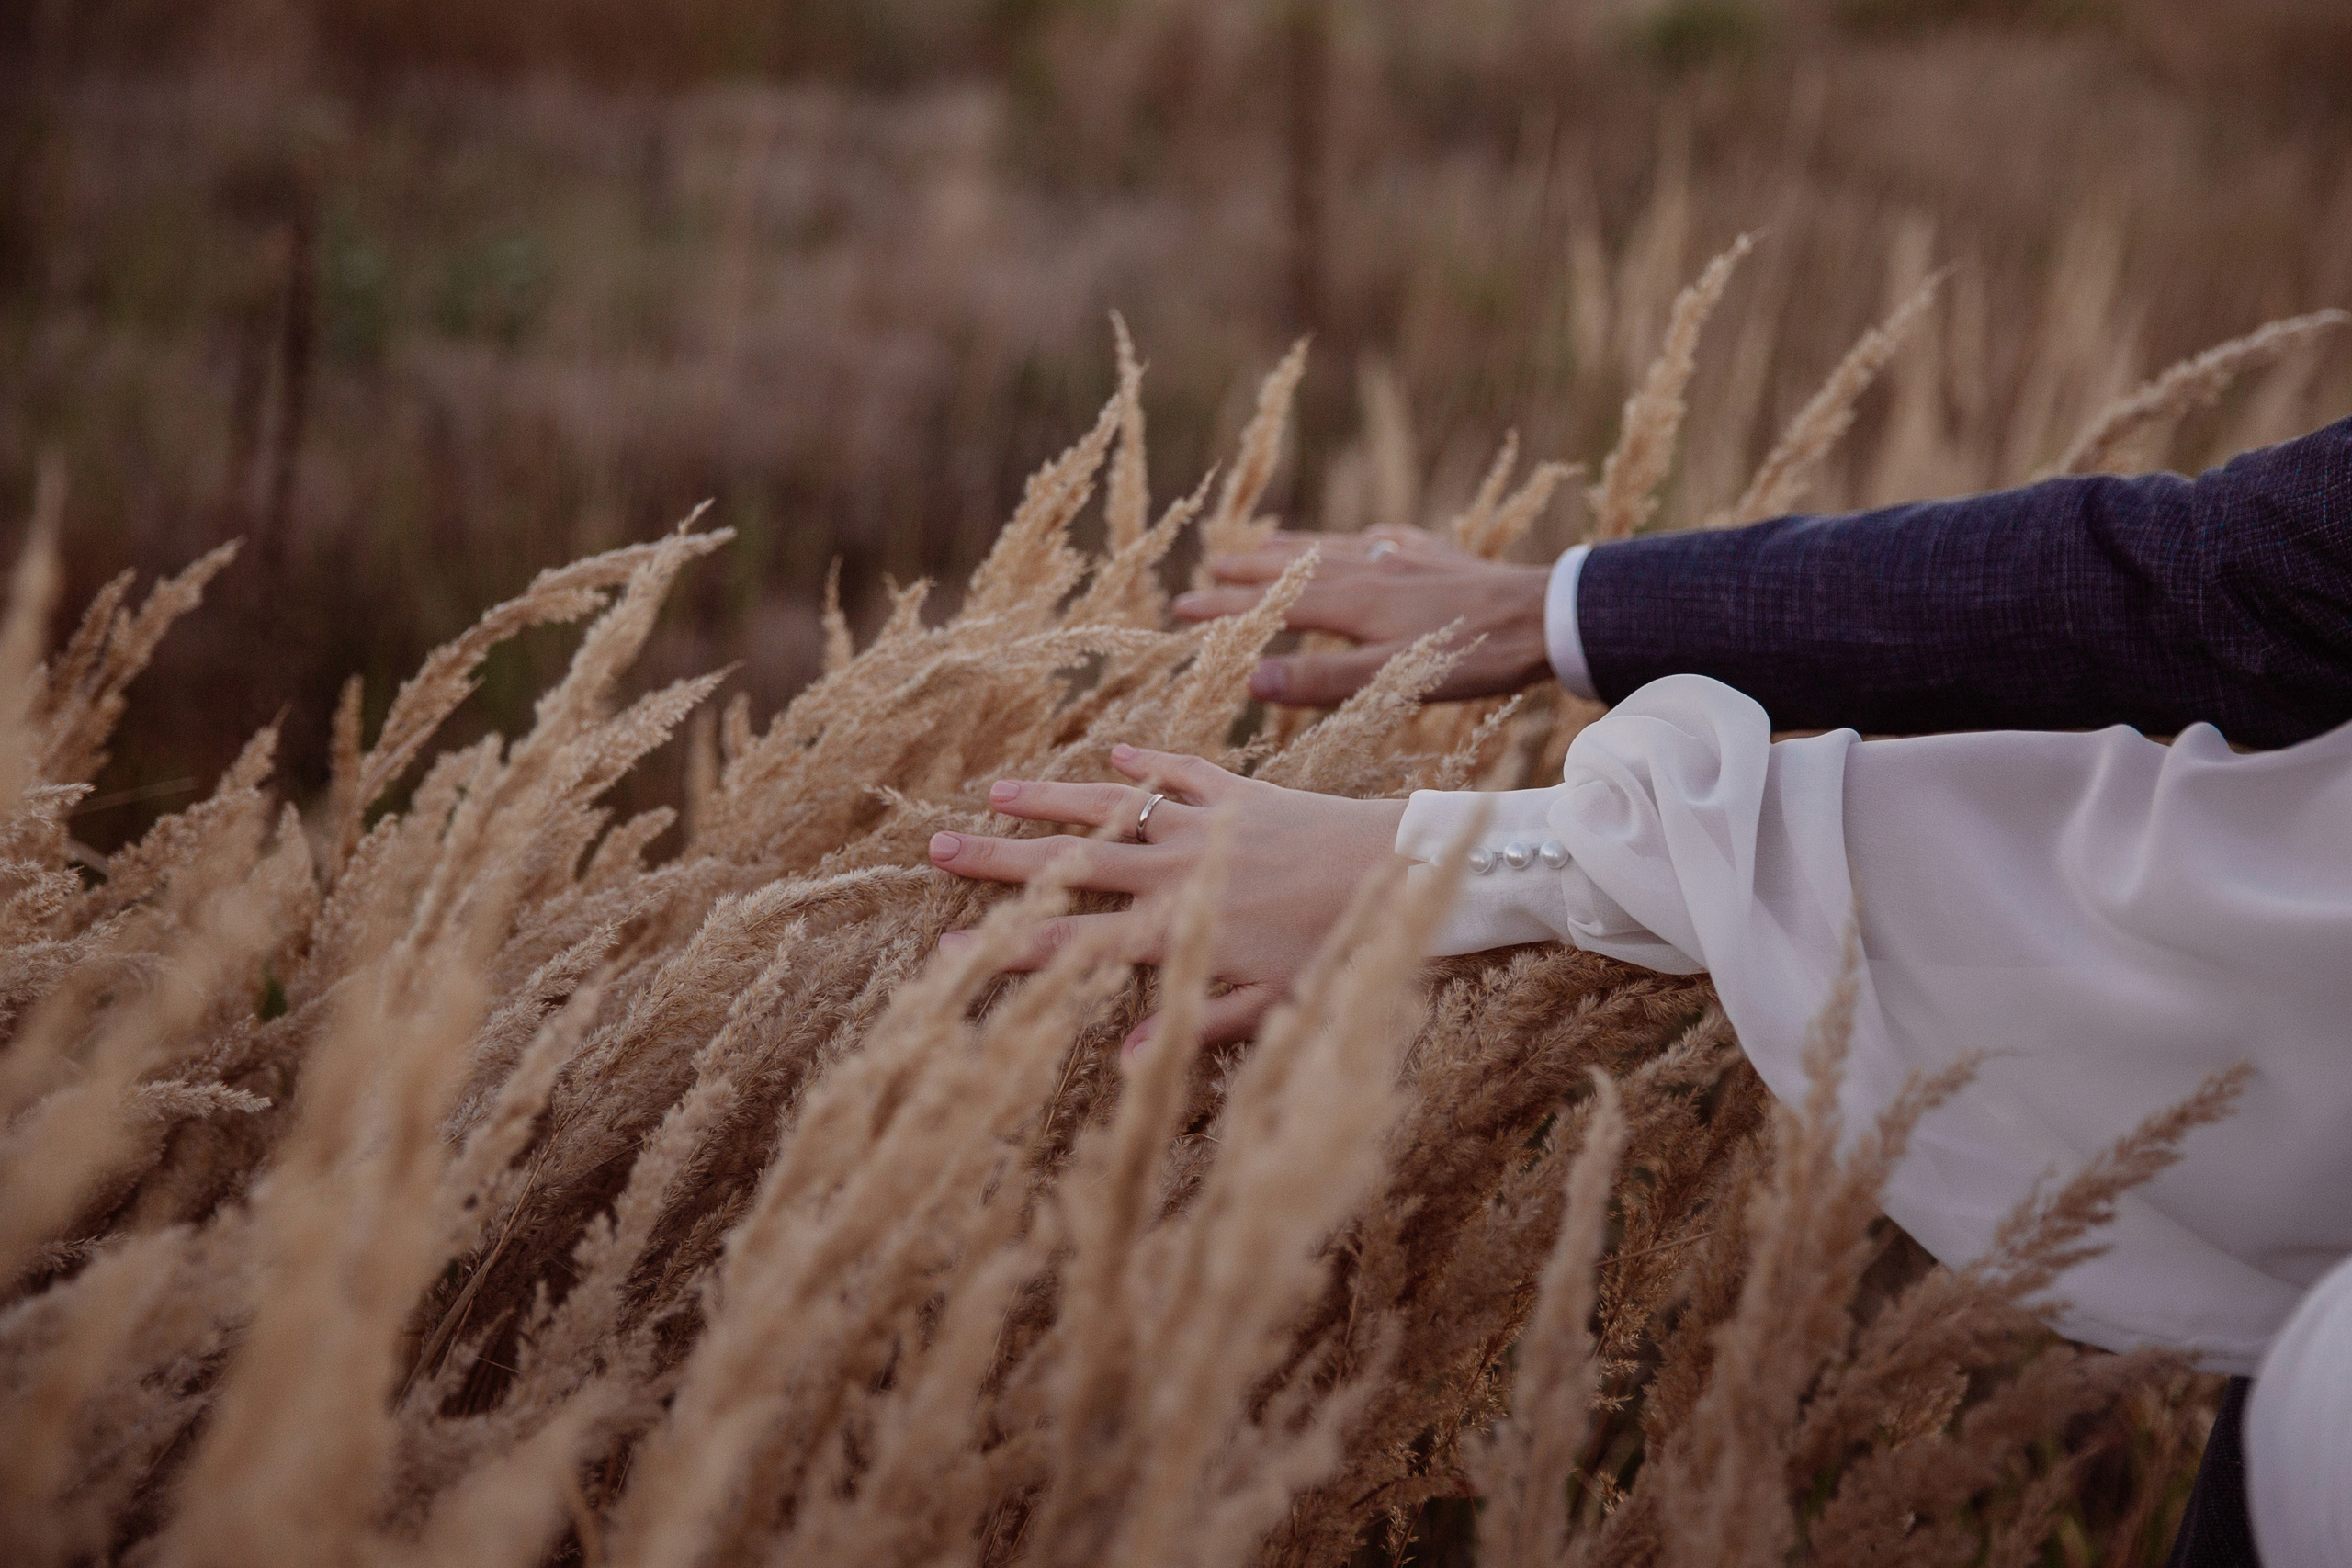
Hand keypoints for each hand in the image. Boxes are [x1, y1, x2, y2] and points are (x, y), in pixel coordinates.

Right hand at [928, 744, 1408, 1049]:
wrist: (1400, 868)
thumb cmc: (1340, 946)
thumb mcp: (1271, 1002)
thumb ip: (1197, 1023)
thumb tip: (1129, 1061)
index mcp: (1178, 926)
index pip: (1076, 941)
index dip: (1009, 948)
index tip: (948, 951)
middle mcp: (1177, 868)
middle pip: (1071, 863)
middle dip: (1000, 858)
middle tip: (937, 848)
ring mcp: (1206, 823)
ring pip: (1110, 805)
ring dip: (1051, 796)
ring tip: (995, 789)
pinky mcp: (1243, 790)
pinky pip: (1183, 770)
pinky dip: (1148, 760)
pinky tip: (1115, 750)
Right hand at [1172, 527, 1553, 705]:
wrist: (1546, 615)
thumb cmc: (1471, 653)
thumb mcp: (1392, 678)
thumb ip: (1322, 681)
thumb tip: (1251, 679)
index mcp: (1353, 601)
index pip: (1272, 602)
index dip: (1225, 607)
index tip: (1181, 608)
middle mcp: (1370, 569)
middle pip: (1296, 565)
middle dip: (1249, 569)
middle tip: (1209, 566)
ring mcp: (1403, 558)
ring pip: (1333, 547)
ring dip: (1293, 547)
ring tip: (1264, 544)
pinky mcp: (1436, 556)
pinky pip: (1382, 540)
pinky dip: (1357, 539)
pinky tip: (1365, 539)